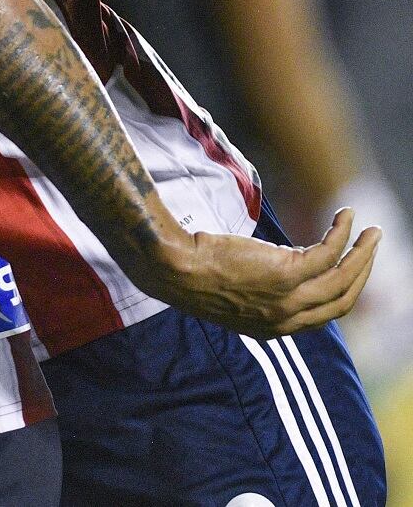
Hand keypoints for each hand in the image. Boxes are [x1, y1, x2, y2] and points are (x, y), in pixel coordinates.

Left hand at [141, 209, 379, 339]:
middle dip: (362, 273)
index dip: (342, 292)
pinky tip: (346, 216)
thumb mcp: (229, 293)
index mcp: (273, 328)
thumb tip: (271, 271)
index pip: (322, 315)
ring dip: (364, 253)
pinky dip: (342, 233)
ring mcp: (288, 298)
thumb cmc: (191, 271)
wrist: (171, 267)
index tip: (350, 271)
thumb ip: (256, 293)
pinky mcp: (286, 273)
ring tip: (373, 231)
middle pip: (342, 300)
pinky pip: (328, 252)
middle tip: (371, 247)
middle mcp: (286, 319)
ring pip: (343, 278)